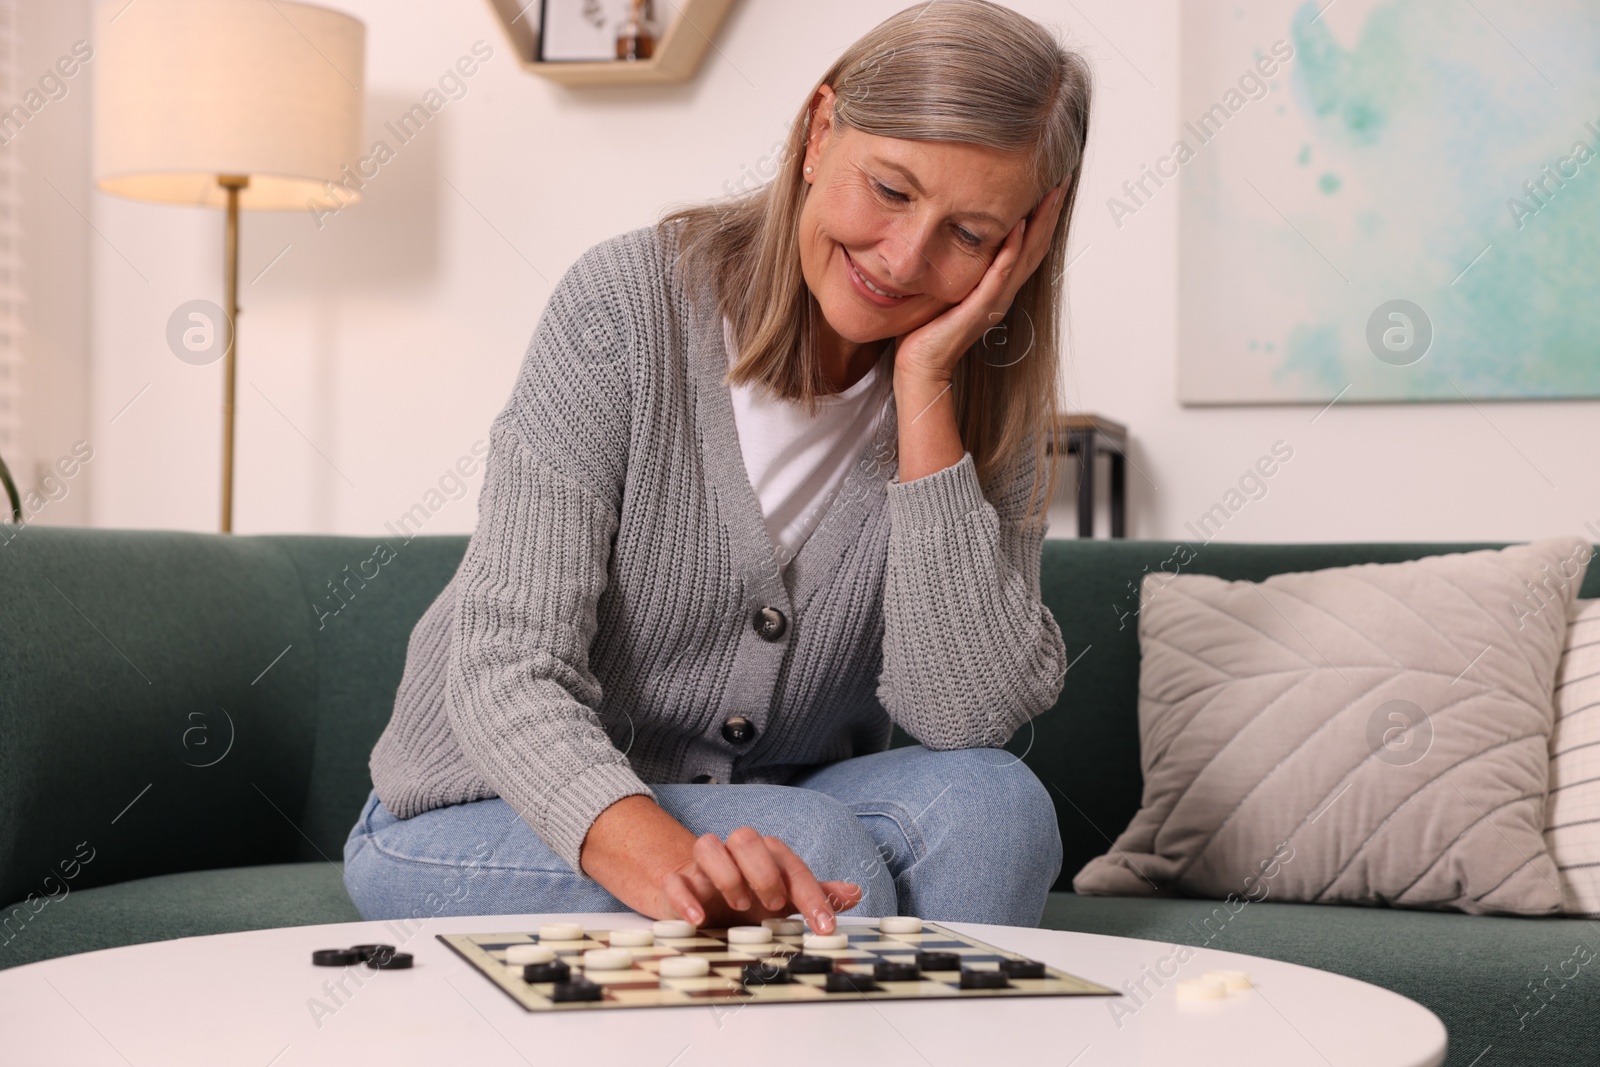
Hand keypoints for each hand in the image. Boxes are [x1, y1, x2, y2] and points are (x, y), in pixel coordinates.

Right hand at [654, 827, 862, 933]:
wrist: (696, 899)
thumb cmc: (746, 896)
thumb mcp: (783, 899)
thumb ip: (815, 894)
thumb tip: (855, 891)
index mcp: (763, 855)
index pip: (790, 864)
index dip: (811, 894)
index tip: (825, 925)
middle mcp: (733, 854)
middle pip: (744, 838)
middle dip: (763, 870)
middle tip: (773, 904)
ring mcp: (702, 867)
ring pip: (708, 846)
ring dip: (726, 874)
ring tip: (740, 906)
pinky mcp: (676, 883)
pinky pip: (675, 880)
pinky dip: (685, 897)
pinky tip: (698, 919)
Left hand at [894, 181, 1070, 384]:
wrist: (921, 366)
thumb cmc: (928, 330)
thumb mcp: (948, 287)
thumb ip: (958, 264)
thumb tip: (952, 234)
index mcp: (999, 287)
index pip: (1029, 245)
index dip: (1043, 216)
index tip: (1051, 186)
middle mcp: (1004, 292)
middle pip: (1036, 246)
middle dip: (1050, 212)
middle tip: (1063, 180)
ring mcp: (995, 301)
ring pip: (1026, 256)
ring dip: (1040, 224)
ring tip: (1051, 195)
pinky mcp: (980, 308)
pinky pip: (1000, 275)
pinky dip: (1011, 251)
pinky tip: (1018, 227)